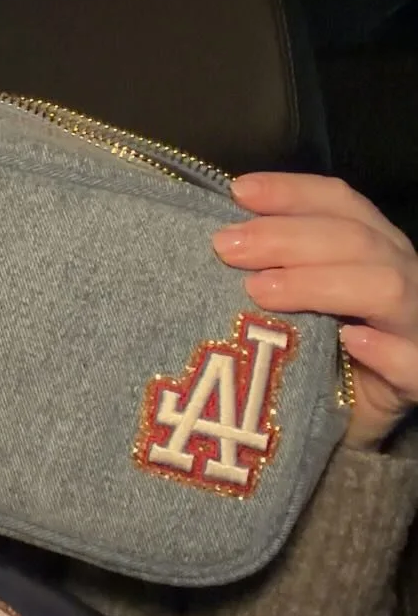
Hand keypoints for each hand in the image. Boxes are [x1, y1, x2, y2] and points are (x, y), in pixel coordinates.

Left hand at [212, 174, 417, 450]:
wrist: (343, 423)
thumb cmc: (312, 350)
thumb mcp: (291, 299)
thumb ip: (270, 264)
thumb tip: (218, 233)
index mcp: (371, 246)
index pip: (339, 203)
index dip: (291, 192)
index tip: (238, 191)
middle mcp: (399, 276)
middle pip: (355, 240)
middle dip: (287, 238)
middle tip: (227, 247)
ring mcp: (413, 326)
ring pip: (385, 287)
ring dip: (320, 283)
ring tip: (260, 291)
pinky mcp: (417, 380)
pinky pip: (414, 363)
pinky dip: (387, 351)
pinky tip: (353, 341)